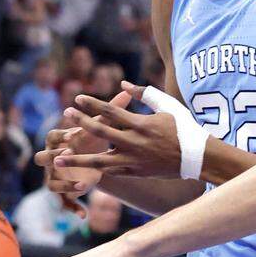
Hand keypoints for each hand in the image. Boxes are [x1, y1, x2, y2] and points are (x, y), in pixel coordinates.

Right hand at [36, 91, 130, 214]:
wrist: (90, 159)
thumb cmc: (93, 139)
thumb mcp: (102, 126)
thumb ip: (111, 110)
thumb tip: (127, 91)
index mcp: (58, 140)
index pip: (51, 136)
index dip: (60, 136)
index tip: (73, 135)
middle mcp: (52, 158)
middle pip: (41, 158)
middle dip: (52, 157)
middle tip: (66, 155)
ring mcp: (54, 176)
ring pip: (51, 183)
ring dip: (65, 184)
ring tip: (83, 183)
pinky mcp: (62, 192)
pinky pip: (62, 202)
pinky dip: (72, 207)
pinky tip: (84, 214)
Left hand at [53, 83, 182, 178]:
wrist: (197, 157)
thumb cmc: (184, 127)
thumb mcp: (167, 105)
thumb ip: (144, 93)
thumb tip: (123, 84)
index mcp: (141, 123)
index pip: (110, 111)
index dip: (92, 104)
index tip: (77, 98)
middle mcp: (134, 142)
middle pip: (100, 132)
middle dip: (80, 123)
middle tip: (64, 115)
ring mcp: (133, 160)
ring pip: (98, 160)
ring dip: (76, 159)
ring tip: (57, 158)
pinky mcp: (135, 172)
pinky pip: (111, 171)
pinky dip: (95, 170)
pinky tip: (79, 170)